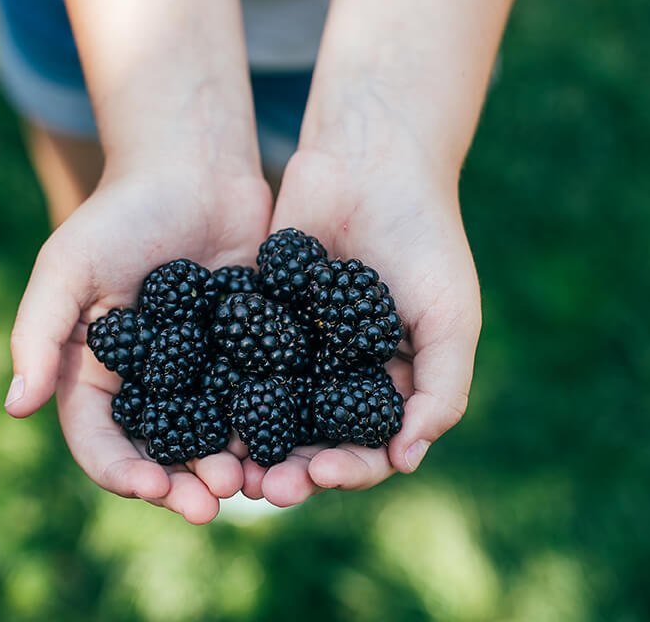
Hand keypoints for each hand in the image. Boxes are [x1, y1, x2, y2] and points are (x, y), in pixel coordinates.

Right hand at [7, 163, 270, 523]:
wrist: (193, 170)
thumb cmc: (120, 213)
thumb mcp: (68, 266)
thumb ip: (39, 333)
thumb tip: (15, 407)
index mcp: (99, 374)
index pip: (101, 440)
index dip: (121, 472)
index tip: (151, 489)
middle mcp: (152, 384)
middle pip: (163, 453)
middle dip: (185, 482)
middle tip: (215, 502)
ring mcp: (205, 373)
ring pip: (217, 438)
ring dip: (233, 468)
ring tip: (257, 486)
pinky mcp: (252, 355)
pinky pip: (262, 401)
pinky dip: (275, 429)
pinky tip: (294, 447)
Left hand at [242, 149, 481, 505]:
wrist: (371, 161)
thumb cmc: (425, 237)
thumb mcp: (450, 316)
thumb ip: (440, 389)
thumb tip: (407, 462)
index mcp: (387, 383)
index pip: (368, 447)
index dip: (348, 469)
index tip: (321, 474)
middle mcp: (338, 374)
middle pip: (312, 441)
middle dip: (291, 468)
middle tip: (263, 489)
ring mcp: (295, 348)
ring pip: (268, 412)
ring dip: (251, 445)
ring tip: (229, 467)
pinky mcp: (255, 318)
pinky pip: (235, 362)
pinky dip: (220, 390)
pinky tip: (199, 410)